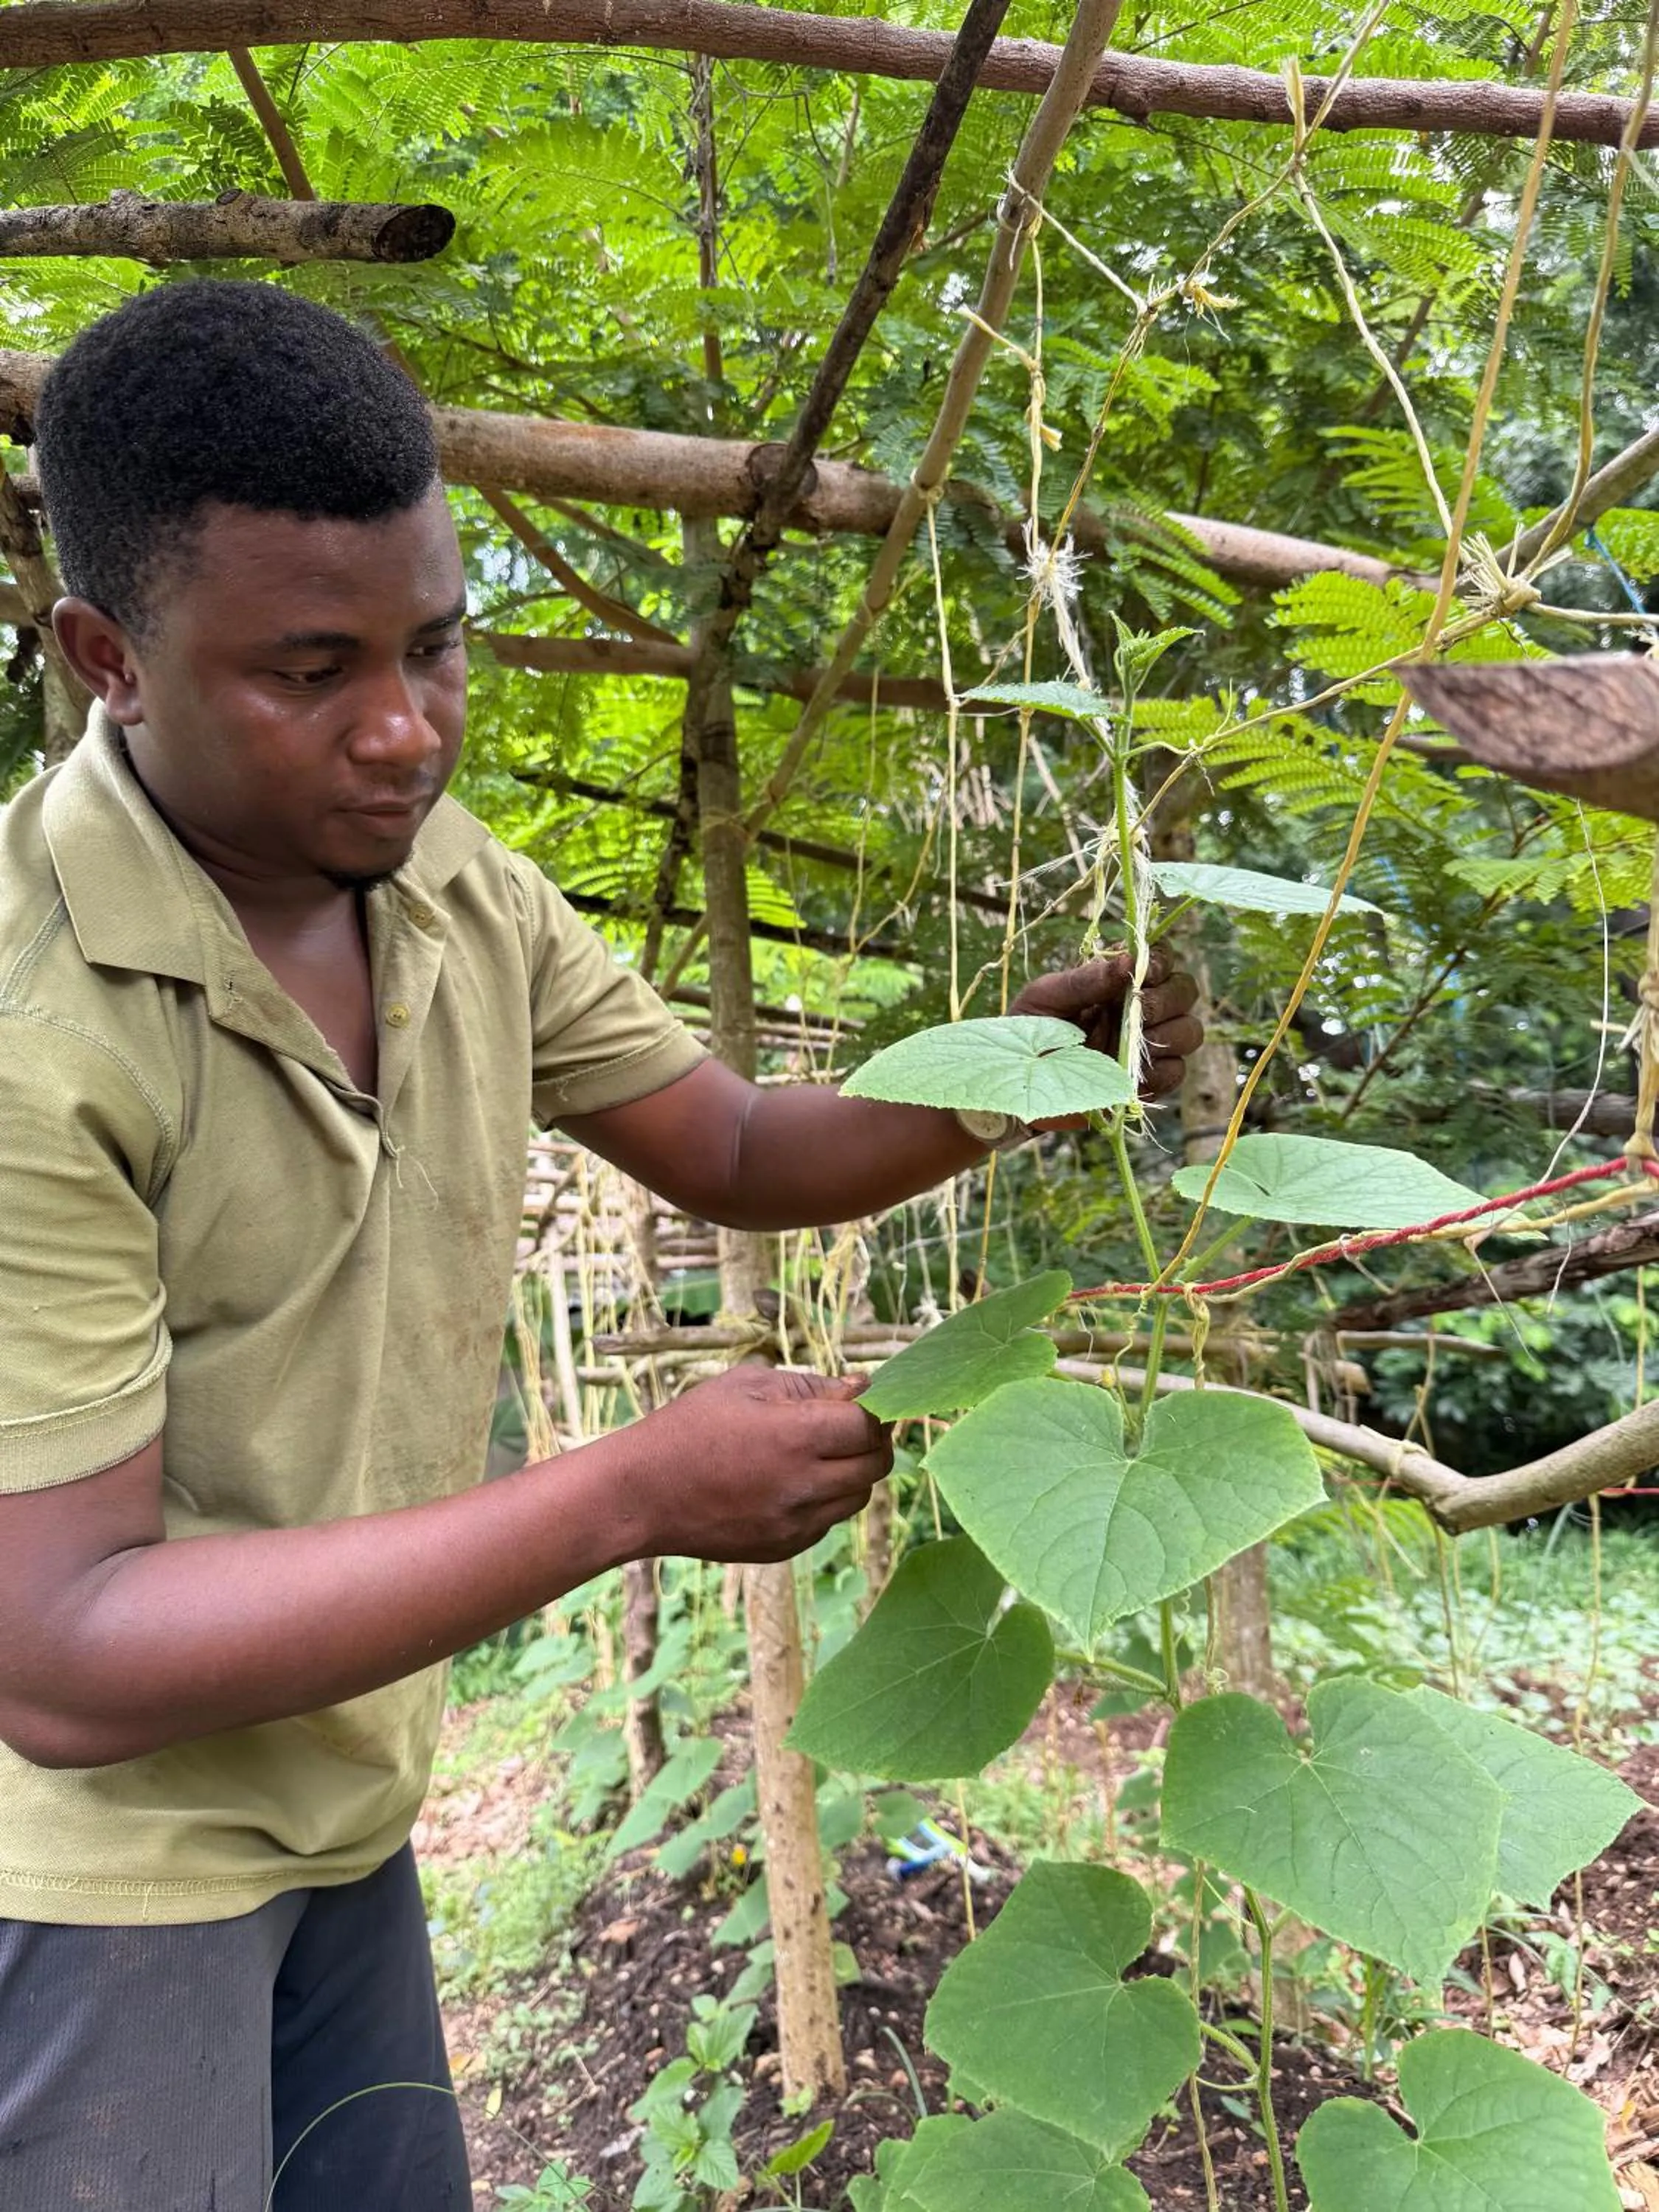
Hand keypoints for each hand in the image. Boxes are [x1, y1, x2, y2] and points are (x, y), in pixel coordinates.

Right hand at [626, 1365, 892, 1563]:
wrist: (641, 1495)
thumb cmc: (689, 1427)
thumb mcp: (746, 1385)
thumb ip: (810, 1386)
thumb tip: (863, 1387)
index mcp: (795, 1437)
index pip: (869, 1426)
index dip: (872, 1410)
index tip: (859, 1399)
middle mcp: (803, 1486)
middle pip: (876, 1465)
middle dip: (871, 1441)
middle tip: (848, 1423)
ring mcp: (795, 1524)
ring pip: (857, 1496)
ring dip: (851, 1471)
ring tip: (816, 1451)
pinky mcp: (784, 1548)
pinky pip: (827, 1522)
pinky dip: (824, 1500)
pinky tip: (791, 1481)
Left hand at [1011, 949, 1202, 1119]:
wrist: (1014, 1081)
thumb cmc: (1027, 1030)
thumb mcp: (1047, 996)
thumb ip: (1086, 979)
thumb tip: (1129, 960)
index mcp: (1119, 981)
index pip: (1160, 958)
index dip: (1160, 962)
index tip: (1142, 973)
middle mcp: (1141, 1009)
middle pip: (1185, 992)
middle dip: (1167, 999)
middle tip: (1137, 1010)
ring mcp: (1147, 1046)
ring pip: (1190, 1031)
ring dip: (1168, 1034)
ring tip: (1131, 1041)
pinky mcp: (1147, 1081)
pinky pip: (1176, 1072)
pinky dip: (1160, 1070)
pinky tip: (1130, 1070)